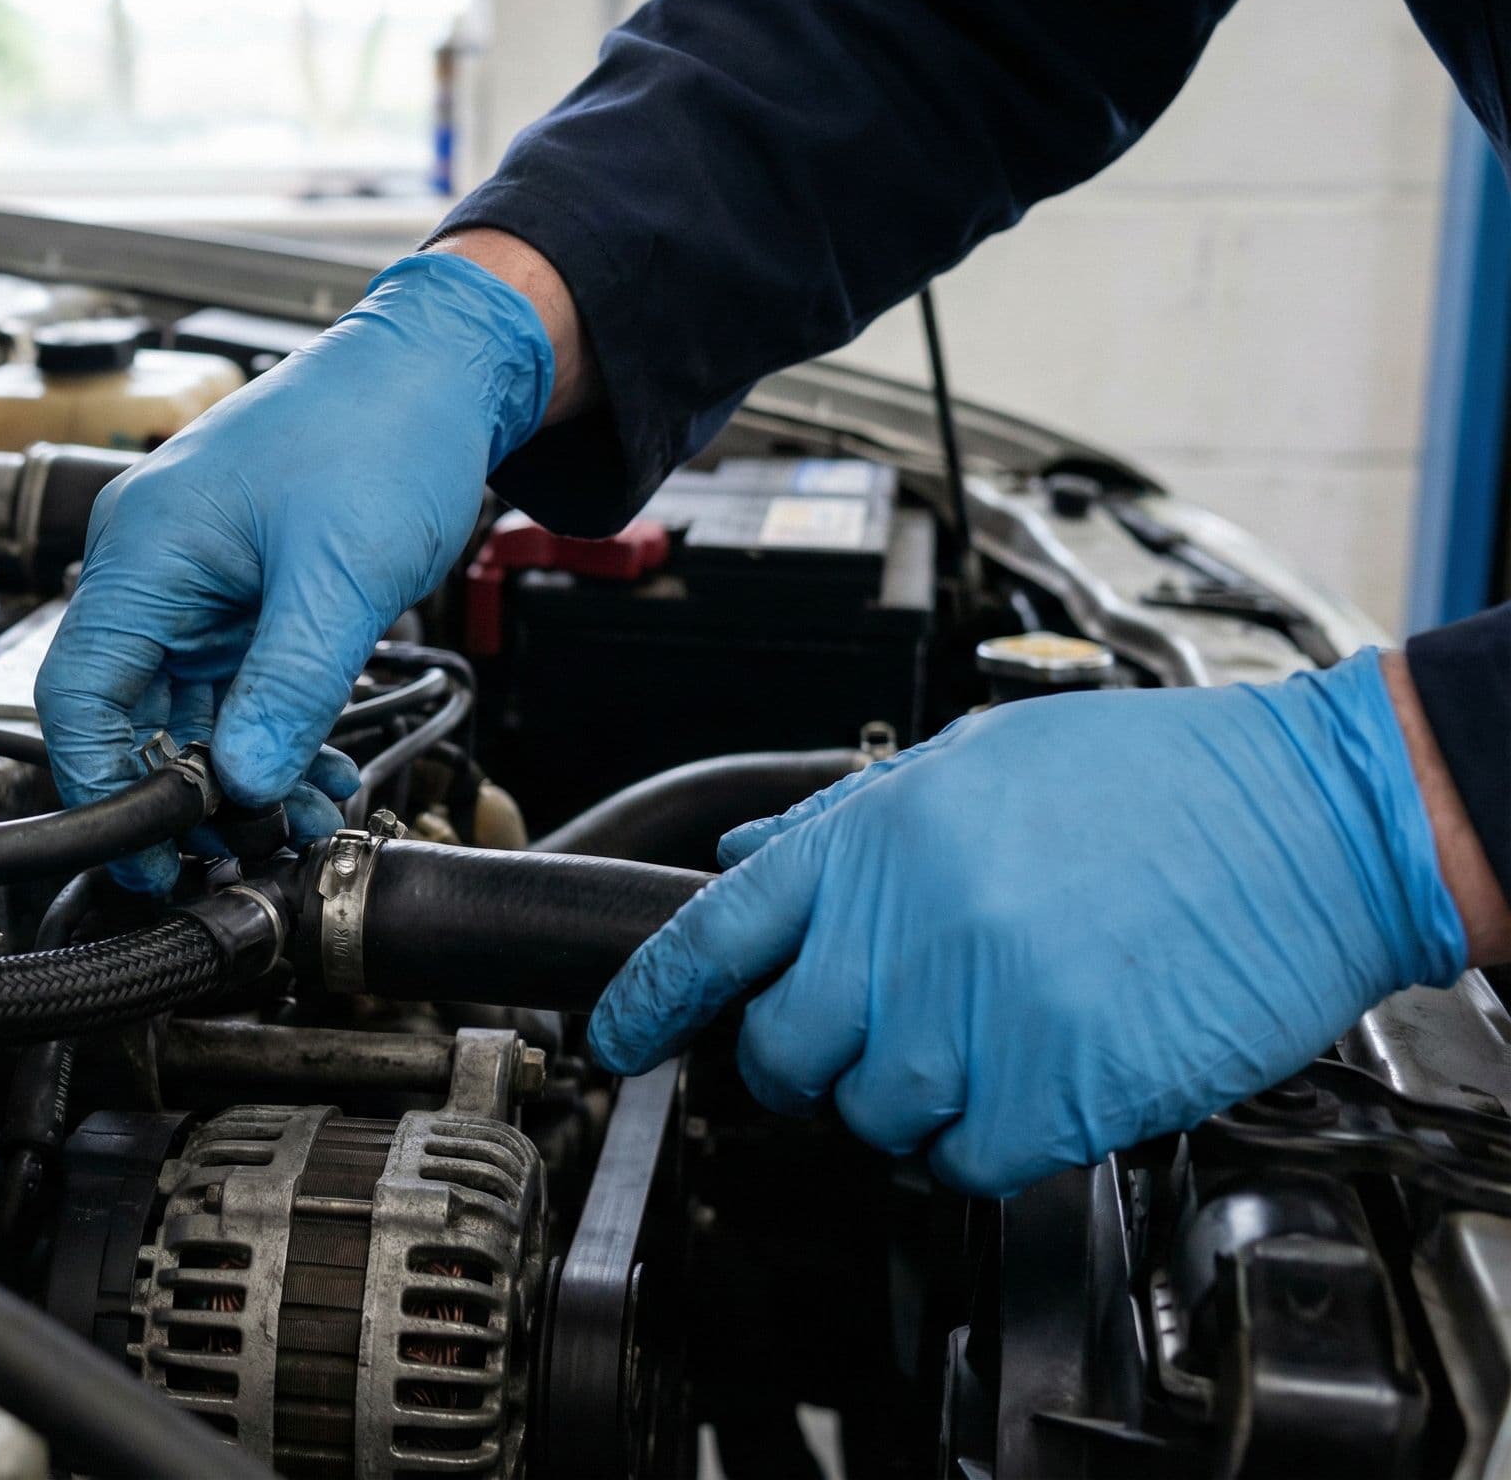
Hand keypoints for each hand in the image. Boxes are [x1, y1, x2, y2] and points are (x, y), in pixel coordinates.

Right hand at [35, 249, 556, 891]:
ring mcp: (194, 578)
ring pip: (183, 708)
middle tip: (234, 851)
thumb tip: (248, 784)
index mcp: (146, 549)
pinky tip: (307, 774)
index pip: (79, 691)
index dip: (102, 783)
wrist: (439, 368)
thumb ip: (289, 689)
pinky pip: (230, 684)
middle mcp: (153, 564)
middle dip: (179, 792)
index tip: (149, 850)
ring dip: (234, 772)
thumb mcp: (341, 577)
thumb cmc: (382, 427)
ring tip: (294, 823)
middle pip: (124, 710)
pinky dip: (263, 733)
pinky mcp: (238, 590)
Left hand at [587, 652, 1471, 1196]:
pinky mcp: (1056, 1089)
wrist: (1309, 822)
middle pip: (780, 1053)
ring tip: (979, 1041)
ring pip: (871, 1117)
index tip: (617, 1042)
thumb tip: (740, 862)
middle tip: (862, 1039)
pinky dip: (977, 1147)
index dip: (648, 1001)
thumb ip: (843, 824)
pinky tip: (1024, 1089)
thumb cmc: (1154, 784)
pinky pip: (963, 1162)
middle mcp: (906, 930)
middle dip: (801, 1063)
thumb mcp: (974, 764)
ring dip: (905, 1103)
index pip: (710, 936)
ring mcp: (978, 1015)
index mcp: (871, 842)